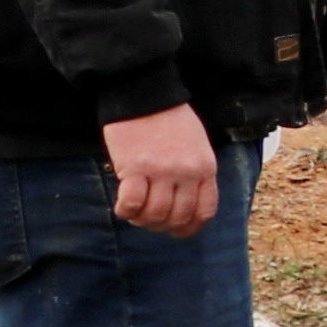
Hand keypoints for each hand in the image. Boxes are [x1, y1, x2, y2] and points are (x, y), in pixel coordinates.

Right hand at [105, 103, 221, 237]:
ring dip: (141, 220)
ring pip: (155, 214)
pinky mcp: (136, 167)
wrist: (145, 95)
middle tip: (147, 220)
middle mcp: (187, 172)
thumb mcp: (196, 146)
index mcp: (205, 168)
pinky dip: (125, 210)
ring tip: (133, 212)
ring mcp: (162, 171)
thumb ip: (194, 174)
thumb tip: (183, 205)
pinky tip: (121, 205)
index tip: (174, 230)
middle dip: (161, 226)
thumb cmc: (170, 119)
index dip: (188, 228)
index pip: (204, 211)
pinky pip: (132, 203)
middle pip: (178, 217)